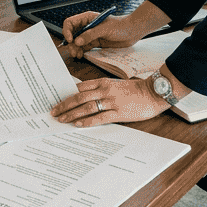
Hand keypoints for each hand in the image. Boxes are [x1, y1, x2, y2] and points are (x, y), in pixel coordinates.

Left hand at [51, 77, 167, 127]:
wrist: (153, 93)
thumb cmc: (135, 90)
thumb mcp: (115, 85)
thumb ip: (101, 89)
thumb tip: (85, 96)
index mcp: (103, 82)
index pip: (79, 87)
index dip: (66, 94)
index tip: (57, 100)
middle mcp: (104, 90)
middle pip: (78, 97)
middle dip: (64, 105)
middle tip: (53, 112)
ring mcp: (111, 101)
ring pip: (85, 107)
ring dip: (71, 114)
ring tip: (61, 119)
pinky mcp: (118, 112)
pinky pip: (99, 117)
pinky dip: (86, 121)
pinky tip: (78, 124)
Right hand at [61, 11, 140, 58]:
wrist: (132, 32)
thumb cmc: (121, 25)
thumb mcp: (105, 29)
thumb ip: (90, 35)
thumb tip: (77, 41)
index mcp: (87, 18)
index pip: (70, 23)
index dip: (67, 31)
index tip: (70, 40)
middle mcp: (87, 26)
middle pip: (72, 34)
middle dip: (71, 43)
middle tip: (73, 51)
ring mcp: (91, 35)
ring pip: (77, 42)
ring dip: (75, 49)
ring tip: (77, 55)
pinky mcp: (95, 43)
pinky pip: (84, 47)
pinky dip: (81, 51)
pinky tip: (81, 55)